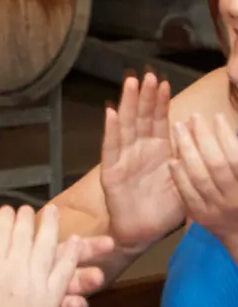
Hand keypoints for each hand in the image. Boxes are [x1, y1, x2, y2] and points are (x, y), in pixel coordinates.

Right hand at [0, 204, 79, 306]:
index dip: (3, 217)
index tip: (5, 209)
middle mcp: (14, 271)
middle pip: (24, 237)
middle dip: (25, 218)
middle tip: (27, 208)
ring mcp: (35, 286)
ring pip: (46, 249)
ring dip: (50, 228)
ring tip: (54, 213)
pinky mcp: (50, 303)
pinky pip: (63, 273)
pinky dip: (70, 256)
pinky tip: (76, 243)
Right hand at [100, 73, 183, 252]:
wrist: (142, 231)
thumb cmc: (163, 207)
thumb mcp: (184, 181)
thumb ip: (188, 160)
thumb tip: (196, 136)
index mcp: (158, 150)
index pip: (159, 121)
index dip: (160, 102)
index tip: (164, 83)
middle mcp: (139, 149)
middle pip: (142, 118)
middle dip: (145, 96)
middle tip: (148, 75)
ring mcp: (123, 157)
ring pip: (126, 126)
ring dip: (128, 104)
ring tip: (130, 84)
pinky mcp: (111, 171)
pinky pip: (111, 147)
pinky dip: (111, 130)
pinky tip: (111, 114)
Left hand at [171, 113, 237, 247]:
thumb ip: (237, 153)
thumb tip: (229, 129)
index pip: (236, 158)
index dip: (227, 136)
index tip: (217, 116)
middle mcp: (234, 198)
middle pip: (216, 164)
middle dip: (204, 138)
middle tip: (193, 116)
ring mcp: (217, 209)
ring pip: (200, 176)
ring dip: (187, 150)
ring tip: (178, 127)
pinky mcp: (201, 216)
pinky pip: (187, 194)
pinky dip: (180, 176)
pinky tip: (172, 158)